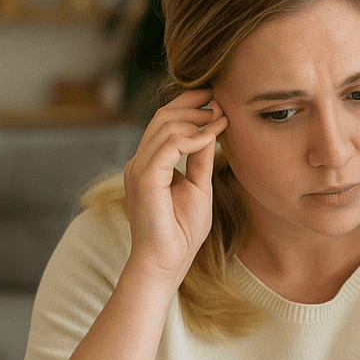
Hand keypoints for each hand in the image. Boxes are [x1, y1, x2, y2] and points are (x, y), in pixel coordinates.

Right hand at [121, 89, 228, 284]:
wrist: (166, 262)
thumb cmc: (181, 232)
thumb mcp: (199, 187)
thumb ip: (200, 159)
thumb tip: (209, 130)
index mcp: (149, 164)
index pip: (163, 122)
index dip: (187, 104)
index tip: (214, 98)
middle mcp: (140, 162)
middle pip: (162, 117)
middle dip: (192, 104)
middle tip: (219, 101)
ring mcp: (139, 169)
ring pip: (165, 126)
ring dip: (196, 118)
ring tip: (220, 120)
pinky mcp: (145, 178)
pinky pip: (170, 145)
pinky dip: (193, 138)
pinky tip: (211, 138)